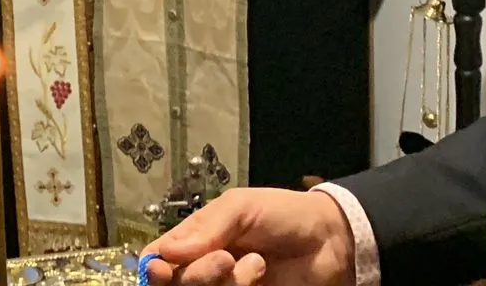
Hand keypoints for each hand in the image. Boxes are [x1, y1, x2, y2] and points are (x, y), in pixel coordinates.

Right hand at [140, 188, 353, 285]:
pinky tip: (261, 274)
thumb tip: (165, 253)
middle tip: (226, 259)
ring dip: (228, 282)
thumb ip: (206, 228)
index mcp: (196, 240)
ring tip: (257, 262)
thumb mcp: (241, 207)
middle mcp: (205, 268)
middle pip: (177, 285)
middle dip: (198, 275)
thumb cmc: (283, 215)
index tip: (161, 269)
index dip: (154, 268)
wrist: (331, 241)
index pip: (159, 259)